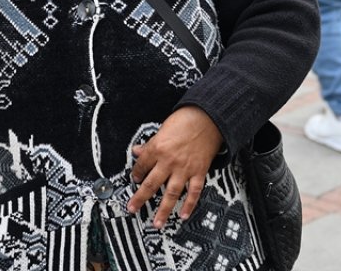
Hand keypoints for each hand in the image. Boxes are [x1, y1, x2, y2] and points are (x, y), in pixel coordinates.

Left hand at [127, 106, 223, 227]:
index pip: (141, 166)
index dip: (135, 174)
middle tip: (132, 208)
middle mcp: (168, 161)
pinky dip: (189, 205)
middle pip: (150, 184)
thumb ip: (150, 144)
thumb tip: (137, 151)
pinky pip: (193, 192)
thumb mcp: (161, 130)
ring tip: (157, 222)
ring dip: (163, 210)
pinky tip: (184, 215)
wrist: (208, 118)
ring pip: (171, 193)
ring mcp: (184, 169)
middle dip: (140, 198)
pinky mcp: (199, 172)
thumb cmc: (185, 121)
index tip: (133, 180)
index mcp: (157, 149)